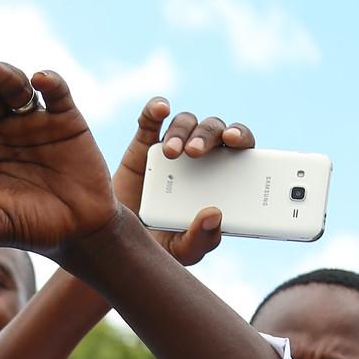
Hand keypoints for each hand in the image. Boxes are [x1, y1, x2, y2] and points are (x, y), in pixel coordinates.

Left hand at [0, 62, 117, 254]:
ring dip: (1, 76)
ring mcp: (35, 120)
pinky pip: (57, 93)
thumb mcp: (2, 229)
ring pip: (14, 86)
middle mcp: (5, 127)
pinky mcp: (66, 118)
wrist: (79, 229)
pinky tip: (40, 79)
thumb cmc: (33, 225)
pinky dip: (49, 81)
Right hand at [112, 96, 241, 265]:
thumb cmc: (161, 245)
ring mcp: (173, 147)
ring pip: (186, 123)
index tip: (234, 140)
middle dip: (207, 136)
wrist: (117, 241)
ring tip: (171, 152)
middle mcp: (201, 157)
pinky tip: (161, 109)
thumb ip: (202, 239)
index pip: (241, 149)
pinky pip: (151, 118)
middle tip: (195, 153)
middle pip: (213, 131)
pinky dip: (156, 108)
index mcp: (222, 178)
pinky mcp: (144, 143)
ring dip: (182, 130)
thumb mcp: (184, 251)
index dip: (241, 137)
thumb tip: (214, 214)